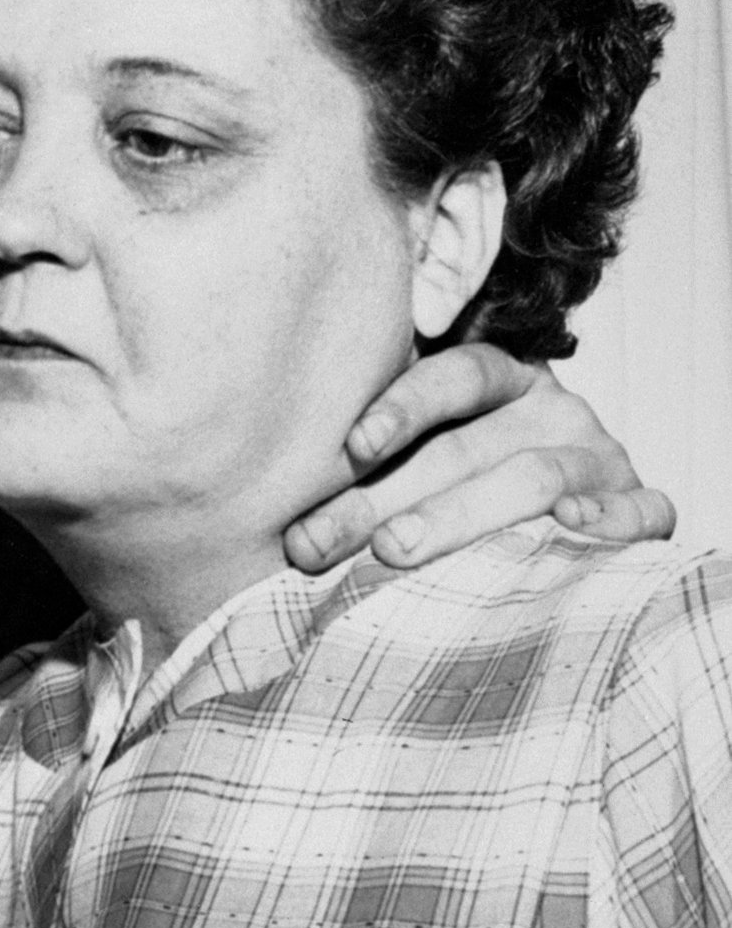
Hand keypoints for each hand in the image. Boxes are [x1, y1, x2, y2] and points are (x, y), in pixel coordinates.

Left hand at [283, 343, 673, 572]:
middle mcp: (553, 410)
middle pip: (465, 447)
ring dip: (458, 517)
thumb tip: (284, 510)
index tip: (350, 446)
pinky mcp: (643, 507)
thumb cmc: (466, 488)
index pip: (455, 376)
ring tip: (392, 551)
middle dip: (381, 498)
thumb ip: (373, 460)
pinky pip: (640, 511)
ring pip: (531, 480)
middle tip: (318, 541)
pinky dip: (608, 519)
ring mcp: (600, 458)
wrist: (577, 518)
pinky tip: (569, 526)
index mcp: (501, 382)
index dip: (403, 405)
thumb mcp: (423, 458)